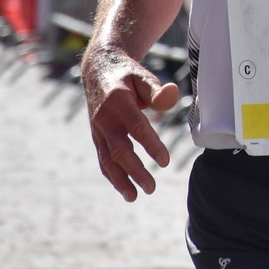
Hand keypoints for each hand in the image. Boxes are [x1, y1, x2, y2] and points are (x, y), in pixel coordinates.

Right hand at [81, 44, 178, 200]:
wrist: (98, 71)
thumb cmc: (127, 75)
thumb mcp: (142, 76)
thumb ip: (157, 90)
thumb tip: (171, 96)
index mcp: (118, 101)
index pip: (136, 127)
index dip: (151, 145)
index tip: (166, 161)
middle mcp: (104, 118)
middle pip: (119, 149)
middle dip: (135, 171)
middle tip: (152, 188)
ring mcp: (98, 129)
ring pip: (107, 159)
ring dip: (120, 180)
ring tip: (134, 197)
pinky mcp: (97, 137)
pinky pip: (103, 159)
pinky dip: (112, 176)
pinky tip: (125, 189)